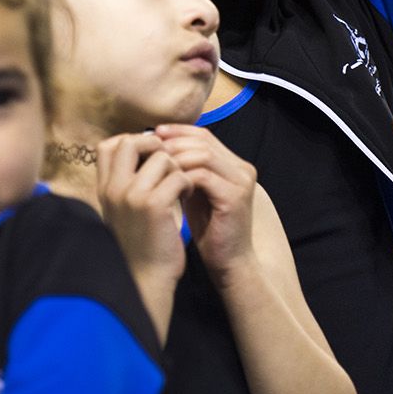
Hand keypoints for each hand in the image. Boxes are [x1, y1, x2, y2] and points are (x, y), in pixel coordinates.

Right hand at [97, 134, 188, 287]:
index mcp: (104, 189)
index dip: (132, 140)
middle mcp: (114, 188)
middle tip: (170, 163)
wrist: (145, 280)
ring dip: (178, 168)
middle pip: (131, 141)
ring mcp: (132, 195)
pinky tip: (187, 197)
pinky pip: (179, 176)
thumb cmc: (141, 245)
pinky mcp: (154, 205)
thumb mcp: (123, 211)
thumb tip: (146, 151)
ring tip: (181, 186)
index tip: (151, 154)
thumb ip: (127, 183)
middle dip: (156, 145)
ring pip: (162, 157)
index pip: (109, 145)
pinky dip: (188, 183)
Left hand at [155, 124, 258, 281]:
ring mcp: (241, 181)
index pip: (204, 135)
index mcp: (234, 164)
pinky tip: (168, 186)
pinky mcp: (235, 197)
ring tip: (155, 167)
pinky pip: (203, 176)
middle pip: (203, 140)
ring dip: (176, 159)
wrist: (228, 262)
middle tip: (150, 149)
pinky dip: (182, 177)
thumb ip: (185, 169)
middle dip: (173, 142)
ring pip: (203, 154)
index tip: (152, 134)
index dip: (177, 131)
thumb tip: (157, 146)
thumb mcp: (195, 192)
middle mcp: (242, 168)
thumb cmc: (208, 228)